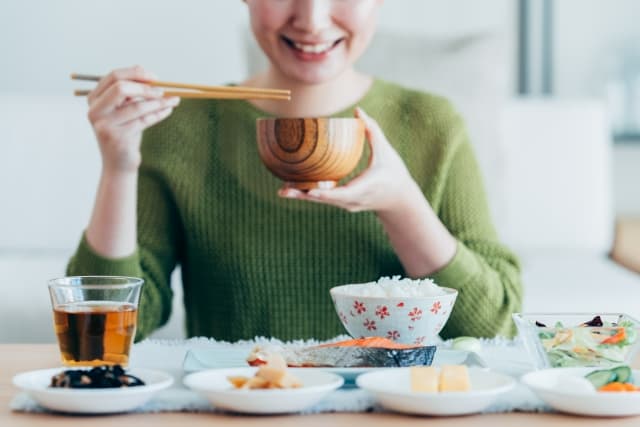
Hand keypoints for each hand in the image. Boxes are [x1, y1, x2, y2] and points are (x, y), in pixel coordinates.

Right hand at [86, 65, 179, 173]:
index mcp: (94, 99)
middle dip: (145, 88)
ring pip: (137, 106)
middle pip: (121, 88)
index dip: (135, 74)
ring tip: (173, 100)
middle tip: (163, 90)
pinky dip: (159, 114)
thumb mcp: (123, 109)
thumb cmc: (124, 132)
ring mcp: (105, 125)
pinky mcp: (118, 138)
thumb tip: (141, 67)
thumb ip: (129, 90)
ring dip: (159, 102)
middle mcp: (95, 111)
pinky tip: (168, 110)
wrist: (118, 163)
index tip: (154, 77)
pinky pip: (144, 121)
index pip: (113, 77)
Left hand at [279, 107, 419, 213]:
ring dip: (303, 196)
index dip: (325, 193)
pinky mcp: (343, 204)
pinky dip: (310, 194)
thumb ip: (372, 130)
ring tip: (283, 191)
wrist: (400, 200)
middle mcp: (351, 201)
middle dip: (304, 196)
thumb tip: (358, 110)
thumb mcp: (386, 151)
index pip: (341, 194)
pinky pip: (325, 199)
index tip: (311, 191)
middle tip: (284, 192)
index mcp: (362, 189)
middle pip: (324, 200)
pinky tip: (294, 189)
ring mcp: (347, 205)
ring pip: (322, 201)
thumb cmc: (394, 174)